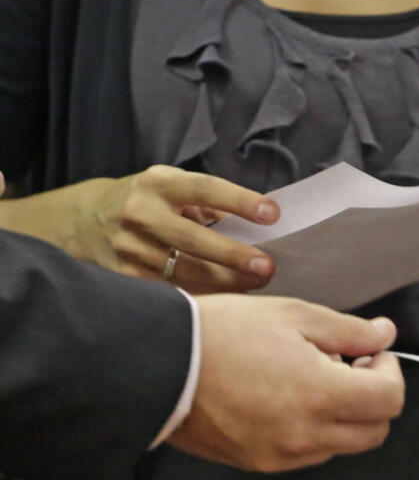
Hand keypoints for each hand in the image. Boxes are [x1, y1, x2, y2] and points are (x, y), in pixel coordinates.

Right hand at [59, 165, 277, 292]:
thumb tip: (258, 227)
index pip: (204, 189)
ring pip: (184, 271)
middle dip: (233, 255)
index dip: (239, 201)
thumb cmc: (148, 201)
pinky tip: (230, 295)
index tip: (273, 213)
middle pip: (193, 239)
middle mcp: (140, 213)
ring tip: (257, 282)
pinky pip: (172, 290)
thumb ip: (209, 204)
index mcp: (158, 183)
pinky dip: (205, 294)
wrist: (85, 220)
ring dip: (226, 281)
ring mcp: (130, 246)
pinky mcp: (125, 274)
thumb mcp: (172, 187)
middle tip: (267, 266)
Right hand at [168, 296, 404, 471]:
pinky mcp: (260, 464)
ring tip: (311, 378)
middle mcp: (306, 435)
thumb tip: (385, 335)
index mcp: (320, 395)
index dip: (390, 372)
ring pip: (343, 445)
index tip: (372, 353)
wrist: (155, 364)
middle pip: (376, 431)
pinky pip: (309, 454)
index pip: (390, 400)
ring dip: (345, 415)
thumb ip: (349, 330)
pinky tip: (287, 398)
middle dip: (374, 397)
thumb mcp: (293, 316)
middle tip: (350, 365)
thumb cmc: (222, 332)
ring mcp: (282, 456)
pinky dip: (315, 430)